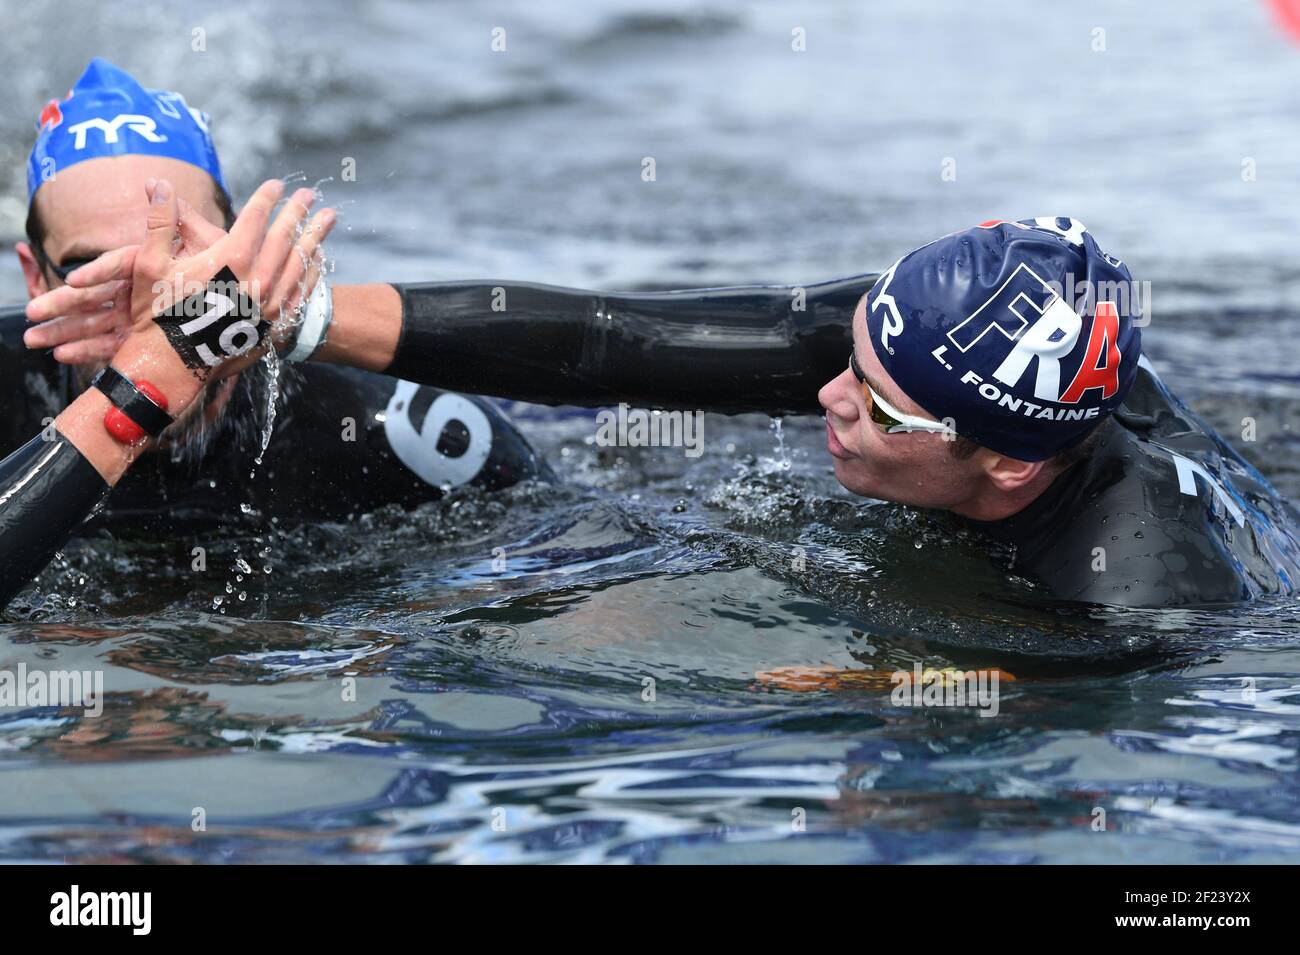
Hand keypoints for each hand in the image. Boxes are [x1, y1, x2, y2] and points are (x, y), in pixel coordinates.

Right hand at [25, 180, 334, 367]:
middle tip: (310, 194)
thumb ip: (160, 222)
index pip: (254, 219)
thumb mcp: (149, 265)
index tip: (277, 184)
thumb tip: (159, 183)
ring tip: (327, 219)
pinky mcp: (273, 326)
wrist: (169, 367)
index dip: (266, 199)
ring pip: (299, 264)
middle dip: (297, 213)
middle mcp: (255, 280)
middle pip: (283, 238)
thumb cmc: (155, 316)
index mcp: (227, 260)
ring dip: (314, 238)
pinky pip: (301, 294)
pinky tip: (318, 260)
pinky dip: (311, 273)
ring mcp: (269, 305)